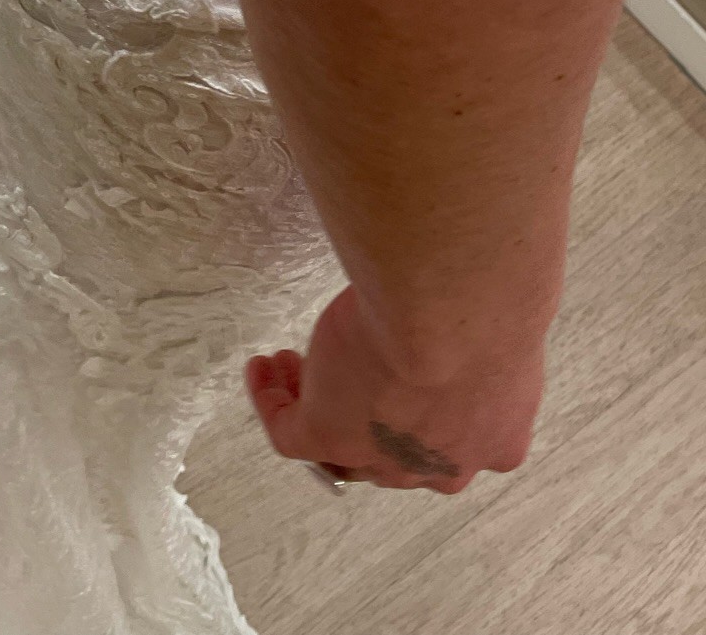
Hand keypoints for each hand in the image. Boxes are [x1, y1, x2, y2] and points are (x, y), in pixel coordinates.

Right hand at [245, 284, 544, 492]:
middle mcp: (444, 464)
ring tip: (289, 364)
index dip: (419, 403)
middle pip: (395, 452)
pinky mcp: (330, 435)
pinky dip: (273, 402)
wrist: (453, 314)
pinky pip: (291, 433)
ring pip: (344, 446)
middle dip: (366, 409)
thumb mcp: (500, 320)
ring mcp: (384, 457)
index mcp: (495, 436)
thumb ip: (486, 329)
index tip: (399, 359)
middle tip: (343, 363)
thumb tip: (474, 300)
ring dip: (317, 405)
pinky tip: (263, 370)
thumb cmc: (488, 299)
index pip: (451, 435)